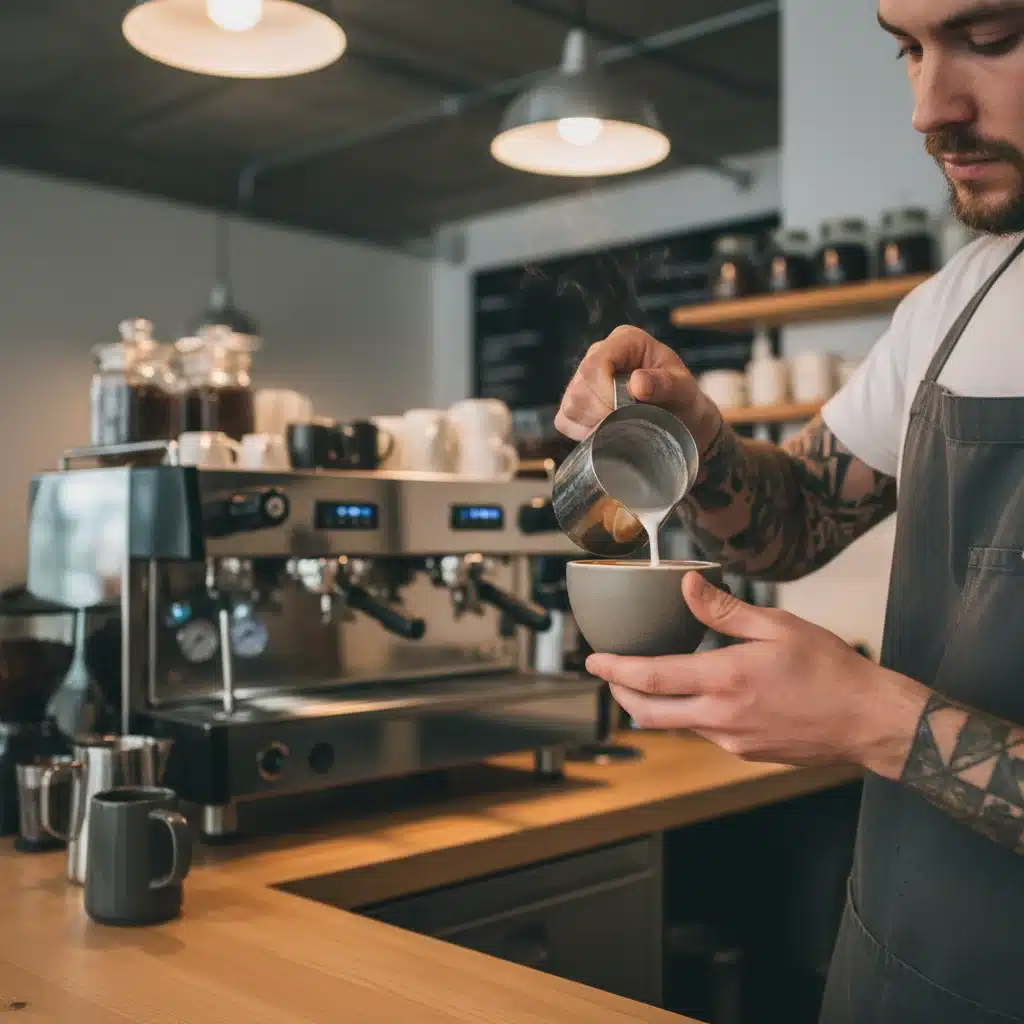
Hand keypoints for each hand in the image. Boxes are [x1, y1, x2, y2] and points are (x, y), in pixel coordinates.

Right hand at [554, 325, 722, 455]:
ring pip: (570, 406)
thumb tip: (637, 382)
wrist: (681, 420)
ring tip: (621, 426)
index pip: (596, 364)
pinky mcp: (576, 403)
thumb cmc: (682, 399)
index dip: (604, 393)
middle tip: (628, 422)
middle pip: (579, 387)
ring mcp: (584, 378)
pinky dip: (583, 432)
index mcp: (626, 341)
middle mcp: (599, 354)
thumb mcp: (683, 389)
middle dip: (602, 413)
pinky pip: (565, 420)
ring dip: (594, 424)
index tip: (624, 411)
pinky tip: (605, 432)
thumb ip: (664, 383)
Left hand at [585, 574, 928, 774]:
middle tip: (609, 675)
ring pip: (674, 724)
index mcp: (726, 680)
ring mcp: (732, 740)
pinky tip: (698, 694)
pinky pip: (703, 732)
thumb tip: (686, 587)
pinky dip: (687, 713)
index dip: (616, 670)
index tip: (593, 661)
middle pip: (648, 713)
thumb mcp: (778, 626)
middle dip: (620, 694)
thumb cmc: (830, 669)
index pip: (652, 678)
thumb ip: (724, 610)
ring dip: (653, 704)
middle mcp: (722, 717)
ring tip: (649, 679)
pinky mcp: (745, 752)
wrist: (867, 721)